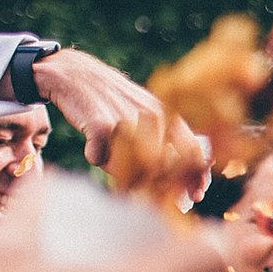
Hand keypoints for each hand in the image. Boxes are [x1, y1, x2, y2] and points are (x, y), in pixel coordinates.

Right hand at [31, 48, 210, 201]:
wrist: (77, 74)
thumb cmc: (116, 101)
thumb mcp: (150, 112)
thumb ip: (169, 138)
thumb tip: (186, 177)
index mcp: (168, 115)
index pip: (194, 150)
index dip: (196, 177)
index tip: (194, 197)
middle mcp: (152, 117)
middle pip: (163, 167)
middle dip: (155, 186)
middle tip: (141, 189)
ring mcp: (127, 120)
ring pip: (132, 168)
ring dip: (122, 174)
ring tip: (111, 162)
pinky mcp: (100, 124)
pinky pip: (101, 159)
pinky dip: (96, 158)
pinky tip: (93, 148)